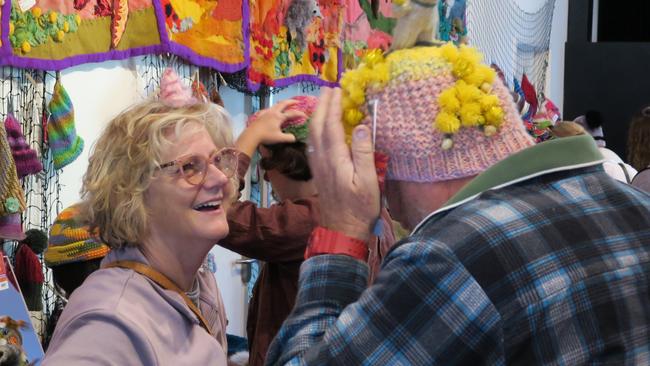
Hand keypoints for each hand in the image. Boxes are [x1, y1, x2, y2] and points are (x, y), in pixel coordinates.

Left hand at [236, 100, 306, 156]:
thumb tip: (294, 138)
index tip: (305, 115)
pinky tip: (270, 111)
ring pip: (275, 105)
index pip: (292, 114)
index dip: (299, 114)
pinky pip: (268, 109)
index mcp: (279, 117)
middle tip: (297, 101)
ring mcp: (266, 112)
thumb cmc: (266, 136)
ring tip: (285, 105)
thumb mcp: (279, 138)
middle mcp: (273, 112)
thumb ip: (289, 138)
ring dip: (281, 104)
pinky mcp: (260, 115)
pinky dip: (272, 109)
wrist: (251, 135)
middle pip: (283, 103)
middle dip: (291, 101)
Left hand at [307, 88, 379, 240]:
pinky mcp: (319, 172)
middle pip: (317, 126)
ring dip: (317, 115)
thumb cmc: (360, 208)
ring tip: (324, 102)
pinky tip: (321, 127)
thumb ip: (364, 153)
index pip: (331, 125)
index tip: (337, 90)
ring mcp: (319, 166)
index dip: (333, 106)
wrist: (342, 231)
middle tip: (328, 89)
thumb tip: (361, 126)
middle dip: (321, 105)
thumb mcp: (369, 181)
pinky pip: (314, 144)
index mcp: (335, 159)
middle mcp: (323, 160)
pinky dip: (316, 129)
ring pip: (312, 135)